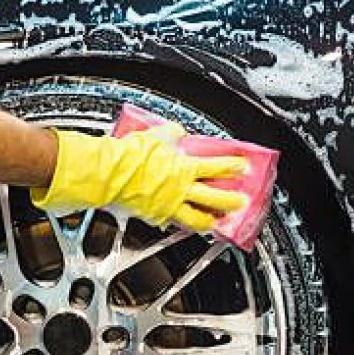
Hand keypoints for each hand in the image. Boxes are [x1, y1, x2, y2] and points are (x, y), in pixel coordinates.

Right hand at [30, 123, 246, 230]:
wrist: (110, 174)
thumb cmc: (129, 156)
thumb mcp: (154, 136)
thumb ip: (171, 134)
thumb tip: (178, 131)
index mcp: (183, 168)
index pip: (216, 167)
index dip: (233, 167)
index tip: (243, 167)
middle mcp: (180, 190)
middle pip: (213, 198)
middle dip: (230, 201)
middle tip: (242, 203)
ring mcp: (169, 206)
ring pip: (196, 218)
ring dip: (209, 220)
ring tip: (216, 223)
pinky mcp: (156, 216)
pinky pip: (173, 222)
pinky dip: (181, 223)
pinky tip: (184, 223)